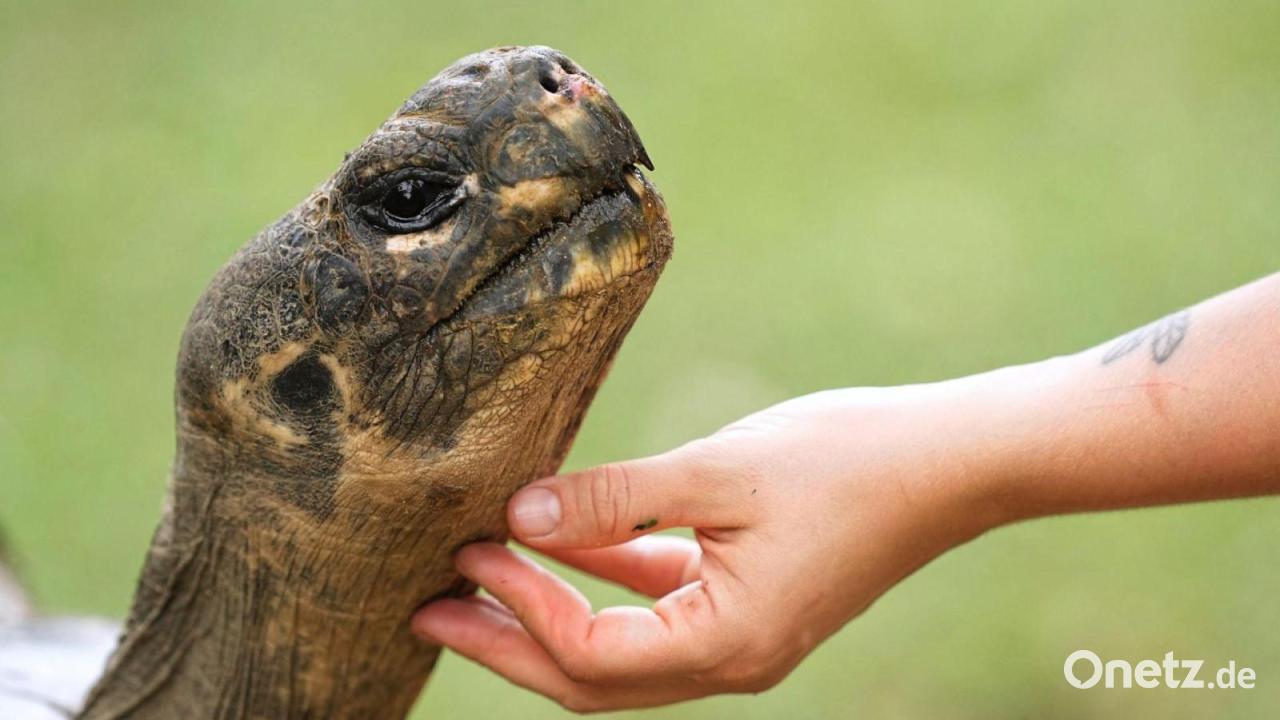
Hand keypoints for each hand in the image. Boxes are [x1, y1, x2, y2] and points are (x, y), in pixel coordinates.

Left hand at [412, 382, 1007, 710]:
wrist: (950, 462)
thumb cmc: (848, 460)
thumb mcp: (720, 471)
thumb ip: (617, 497)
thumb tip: (519, 510)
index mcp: (727, 642)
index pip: (590, 652)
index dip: (521, 606)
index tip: (471, 550)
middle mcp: (729, 659)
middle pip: (590, 676)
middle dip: (505, 643)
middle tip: (422, 613)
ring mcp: (739, 636)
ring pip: (617, 647)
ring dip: (545, 613)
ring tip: (472, 582)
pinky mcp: (745, 600)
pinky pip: (654, 606)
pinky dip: (601, 578)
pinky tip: (557, 540)